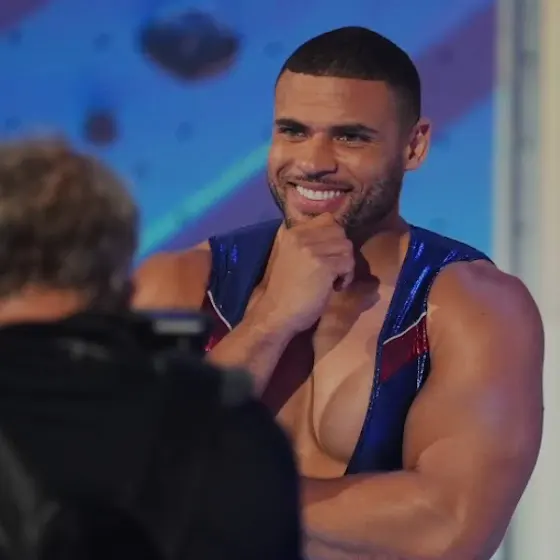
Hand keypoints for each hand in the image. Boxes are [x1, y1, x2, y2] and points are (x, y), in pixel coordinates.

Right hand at [255, 214, 354, 333]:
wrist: (274, 313)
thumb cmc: (282, 291)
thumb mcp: (287, 257)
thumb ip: (305, 243)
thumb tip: (331, 236)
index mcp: (290, 232)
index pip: (326, 219)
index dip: (334, 236)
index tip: (331, 253)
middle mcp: (300, 235)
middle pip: (339, 231)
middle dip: (341, 250)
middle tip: (334, 268)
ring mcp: (311, 249)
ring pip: (346, 246)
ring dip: (345, 264)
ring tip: (334, 280)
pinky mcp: (322, 265)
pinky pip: (348, 263)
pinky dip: (346, 277)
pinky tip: (335, 288)